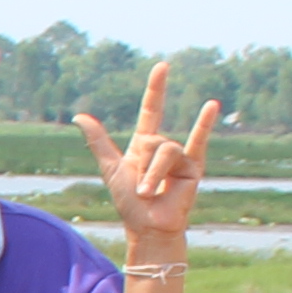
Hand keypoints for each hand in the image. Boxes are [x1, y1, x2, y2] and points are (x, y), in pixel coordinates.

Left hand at [77, 63, 219, 258]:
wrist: (147, 226)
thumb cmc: (129, 203)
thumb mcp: (111, 167)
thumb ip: (98, 140)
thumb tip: (79, 115)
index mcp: (143, 144)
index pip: (152, 110)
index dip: (156, 89)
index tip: (162, 66)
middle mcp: (163, 147)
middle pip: (151, 138)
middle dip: (142, 164)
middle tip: (141, 186)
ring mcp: (180, 156)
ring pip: (165, 150)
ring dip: (152, 174)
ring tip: (151, 193)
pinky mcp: (194, 167)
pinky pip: (198, 142)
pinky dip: (204, 124)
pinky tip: (212, 104)